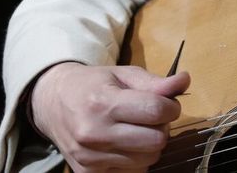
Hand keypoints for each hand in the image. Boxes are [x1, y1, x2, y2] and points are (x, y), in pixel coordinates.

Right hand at [30, 62, 189, 171]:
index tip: (167, 103)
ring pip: (148, 160)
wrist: (52, 103)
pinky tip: (125, 145)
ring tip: (136, 130)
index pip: (156, 111)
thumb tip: (184, 81)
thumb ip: (154, 82)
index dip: (171, 106)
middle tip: (151, 118)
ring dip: (150, 145)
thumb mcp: (123, 75)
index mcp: (103, 103)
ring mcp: (90, 158)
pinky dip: (136, 160)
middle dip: (161, 127)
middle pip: (156, 140)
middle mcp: (94, 133)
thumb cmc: (93, 85)